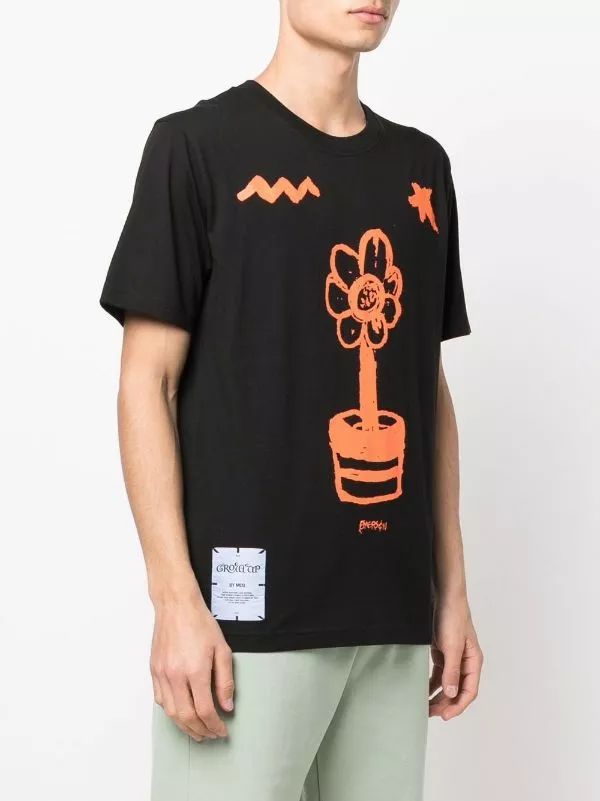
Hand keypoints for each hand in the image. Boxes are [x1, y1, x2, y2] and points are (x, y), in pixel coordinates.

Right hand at [150, 591, 233, 740]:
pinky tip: (180, 713)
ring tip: (196, 731)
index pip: (205, 710)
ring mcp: (162, 674)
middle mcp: (175, 676)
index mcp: (195, 671)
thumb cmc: (200, 623)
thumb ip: (225, 681)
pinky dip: (171, 711)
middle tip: (211, 735)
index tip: (222, 730)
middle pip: (186, 716)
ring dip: (184, 726)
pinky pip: (160, 699)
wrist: (176, 605)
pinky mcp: (154, 670)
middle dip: (200, 730)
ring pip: (170, 712)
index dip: (215, 725)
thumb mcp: (222, 649)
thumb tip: (227, 706)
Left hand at [429, 596, 482, 720]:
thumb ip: (452, 670)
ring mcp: (454, 658)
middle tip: (431, 713)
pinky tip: (424, 691)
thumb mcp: (452, 646)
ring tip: (426, 706)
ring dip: (438, 696)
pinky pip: (439, 674)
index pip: (469, 691)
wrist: (444, 597)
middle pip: (458, 690)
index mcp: (473, 662)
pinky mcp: (443, 652)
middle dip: (446, 703)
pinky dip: (432, 683)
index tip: (445, 715)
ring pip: (448, 683)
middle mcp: (465, 662)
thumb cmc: (453, 618)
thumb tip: (451, 693)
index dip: (458, 705)